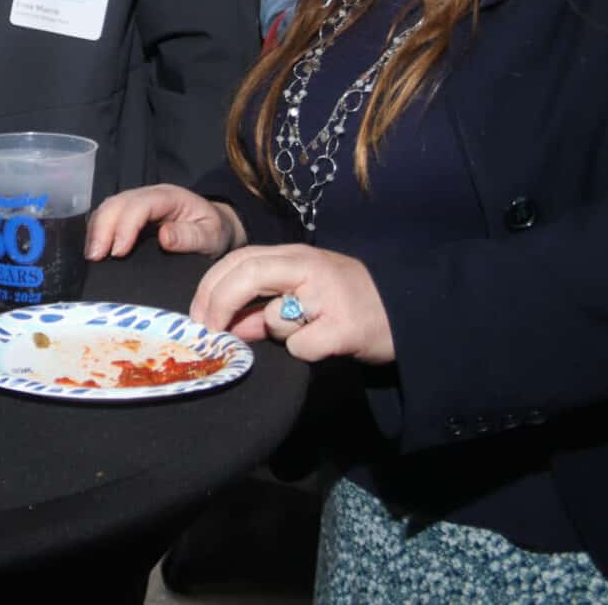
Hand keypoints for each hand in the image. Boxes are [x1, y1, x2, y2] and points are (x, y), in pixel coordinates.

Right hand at [86, 185, 245, 261]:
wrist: (215, 226)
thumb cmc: (214, 231)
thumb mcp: (212, 236)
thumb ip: (191, 236)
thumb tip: (164, 237)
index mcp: (170, 197)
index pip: (139, 205)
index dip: (125, 226)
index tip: (118, 252)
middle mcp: (149, 195)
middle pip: (117, 203)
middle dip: (103, 228)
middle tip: (96, 257)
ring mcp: (136, 202)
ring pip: (108, 208)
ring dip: (96, 230)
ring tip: (92, 256)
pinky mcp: (129, 213)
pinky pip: (108, 216)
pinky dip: (98, 231)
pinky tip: (95, 250)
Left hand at [190, 244, 394, 363]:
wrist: (410, 314)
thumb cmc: (350, 304)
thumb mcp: (305, 295)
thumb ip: (265, 304)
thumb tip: (230, 325)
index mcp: (296, 256)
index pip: (239, 259)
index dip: (210, 287)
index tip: (197, 316)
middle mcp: (310, 267)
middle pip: (247, 273)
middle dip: (218, 303)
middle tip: (209, 332)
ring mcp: (328, 295)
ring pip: (274, 318)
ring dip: (278, 334)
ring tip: (308, 331)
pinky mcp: (344, 327)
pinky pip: (301, 347)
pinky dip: (305, 352)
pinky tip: (326, 345)